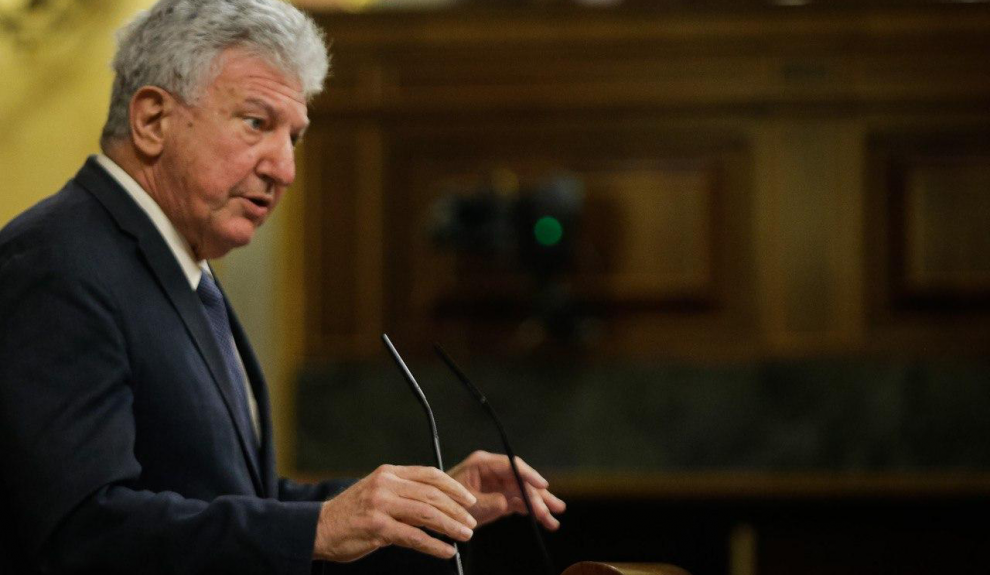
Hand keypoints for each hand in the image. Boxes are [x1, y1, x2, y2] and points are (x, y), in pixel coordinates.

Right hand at [313, 464, 477, 562]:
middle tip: (471, 521)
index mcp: (389, 473)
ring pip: (427, 514)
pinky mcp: (377, 528)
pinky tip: (446, 551)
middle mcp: (386, 484)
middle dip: (457, 509)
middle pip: (432, 494)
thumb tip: (438, 503)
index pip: (430, 474)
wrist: (318, 528)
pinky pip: (414, 537)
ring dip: (451, 526)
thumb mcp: (378, 492)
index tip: (469, 499)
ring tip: (465, 535)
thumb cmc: (352, 513)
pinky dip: (434, 545)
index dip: (453, 487)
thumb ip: (404, 492)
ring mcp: (381, 505)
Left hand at [448, 450, 565, 529]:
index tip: (543, 485)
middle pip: (522, 480)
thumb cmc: (447, 502)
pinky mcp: (500, 497)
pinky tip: (544, 521)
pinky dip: (531, 511)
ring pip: (524, 492)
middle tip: (555, 507)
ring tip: (553, 519)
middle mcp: (494, 471)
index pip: (511, 465)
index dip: (529, 475)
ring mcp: (498, 484)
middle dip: (539, 495)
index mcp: (483, 463)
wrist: (438, 513)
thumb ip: (488, 502)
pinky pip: (520, 502)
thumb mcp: (467, 503)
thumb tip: (507, 502)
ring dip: (539, 505)